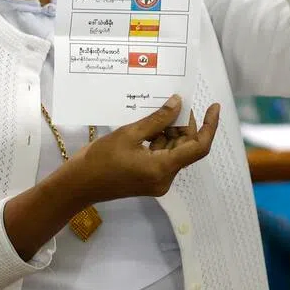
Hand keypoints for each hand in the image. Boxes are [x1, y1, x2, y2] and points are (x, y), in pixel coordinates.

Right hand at [71, 96, 220, 204]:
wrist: (76, 186)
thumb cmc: (99, 160)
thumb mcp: (129, 134)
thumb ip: (157, 119)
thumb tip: (178, 103)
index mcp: (163, 169)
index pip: (199, 147)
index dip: (210, 126)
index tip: (214, 106)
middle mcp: (165, 178)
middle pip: (186, 147)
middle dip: (184, 124)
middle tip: (175, 103)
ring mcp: (157, 180)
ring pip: (175, 150)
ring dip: (171, 131)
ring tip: (161, 111)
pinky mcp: (149, 179)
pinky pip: (163, 156)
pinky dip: (161, 140)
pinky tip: (151, 125)